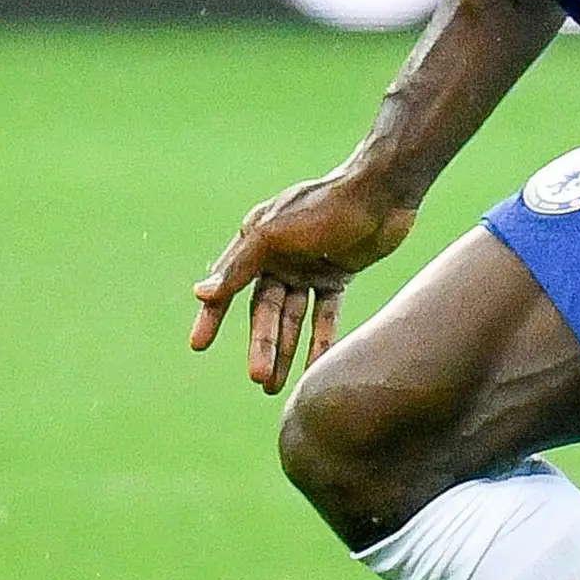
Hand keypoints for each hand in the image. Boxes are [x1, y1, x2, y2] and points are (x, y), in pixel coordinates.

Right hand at [189, 163, 418, 393]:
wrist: (381, 194)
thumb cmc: (324, 207)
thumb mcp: (274, 235)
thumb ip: (238, 266)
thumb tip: (199, 294)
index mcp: (256, 240)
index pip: (228, 285)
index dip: (212, 315)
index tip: (198, 345)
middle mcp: (279, 255)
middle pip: (264, 309)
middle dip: (261, 344)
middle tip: (259, 379)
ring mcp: (308, 266)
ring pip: (292, 317)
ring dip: (284, 349)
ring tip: (276, 386)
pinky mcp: (337, 274)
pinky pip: (324, 314)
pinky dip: (320, 339)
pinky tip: (316, 368)